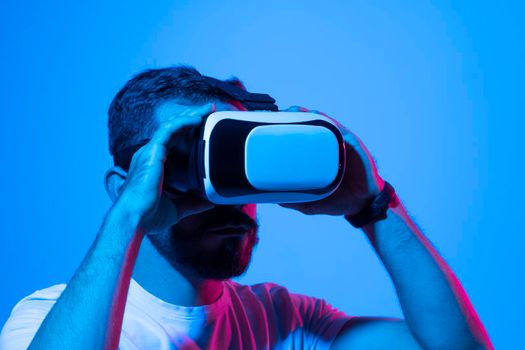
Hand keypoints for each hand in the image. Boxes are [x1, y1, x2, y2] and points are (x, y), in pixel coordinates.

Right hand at [115, 103, 215, 231]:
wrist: (135, 218)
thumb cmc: (148, 215)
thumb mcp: (177, 208)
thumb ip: (192, 203)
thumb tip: (209, 203)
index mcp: (153, 166)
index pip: (172, 143)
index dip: (187, 132)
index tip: (203, 127)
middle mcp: (149, 156)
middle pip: (173, 130)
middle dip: (191, 118)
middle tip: (209, 111)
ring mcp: (149, 152)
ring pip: (171, 126)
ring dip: (189, 115)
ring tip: (207, 109)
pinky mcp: (152, 152)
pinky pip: (168, 130)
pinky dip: (183, 122)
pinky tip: (197, 119)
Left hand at [278, 106, 384, 216]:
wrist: (361, 205)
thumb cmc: (338, 200)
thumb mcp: (311, 203)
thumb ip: (295, 199)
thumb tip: (275, 199)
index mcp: (320, 157)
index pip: (304, 137)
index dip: (292, 126)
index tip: (277, 120)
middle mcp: (331, 147)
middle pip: (315, 125)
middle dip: (301, 115)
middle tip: (288, 112)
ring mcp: (344, 146)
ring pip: (329, 125)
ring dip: (316, 116)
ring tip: (302, 111)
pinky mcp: (356, 148)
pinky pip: (345, 134)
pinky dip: (336, 127)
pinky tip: (326, 122)